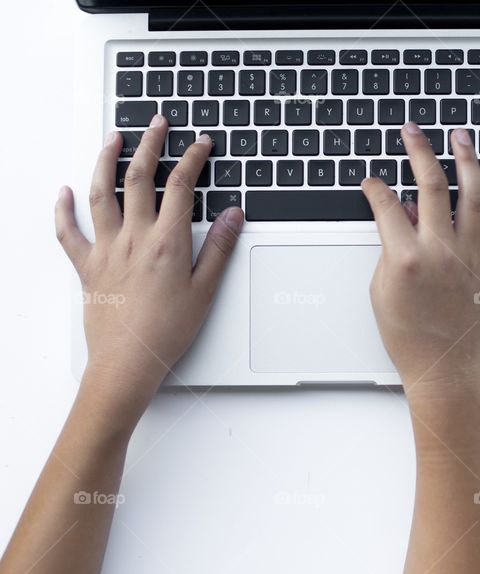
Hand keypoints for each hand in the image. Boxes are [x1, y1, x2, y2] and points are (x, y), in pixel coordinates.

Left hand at [55, 114, 243, 391]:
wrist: (127, 361)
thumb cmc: (167, 331)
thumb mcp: (205, 290)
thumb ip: (220, 248)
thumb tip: (234, 215)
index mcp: (167, 243)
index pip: (182, 186)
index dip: (193, 159)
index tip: (202, 143)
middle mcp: (133, 238)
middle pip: (139, 177)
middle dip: (150, 144)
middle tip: (157, 123)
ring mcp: (106, 249)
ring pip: (100, 192)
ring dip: (106, 160)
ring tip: (113, 139)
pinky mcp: (87, 266)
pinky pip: (68, 232)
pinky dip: (63, 209)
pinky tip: (63, 192)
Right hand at [362, 123, 479, 395]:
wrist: (444, 370)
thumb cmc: (409, 339)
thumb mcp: (382, 291)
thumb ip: (390, 248)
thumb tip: (404, 216)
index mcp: (405, 258)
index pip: (386, 205)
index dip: (375, 187)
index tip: (372, 180)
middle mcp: (440, 252)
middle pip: (432, 186)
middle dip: (419, 151)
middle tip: (413, 131)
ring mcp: (470, 258)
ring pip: (474, 197)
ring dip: (468, 162)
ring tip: (461, 137)